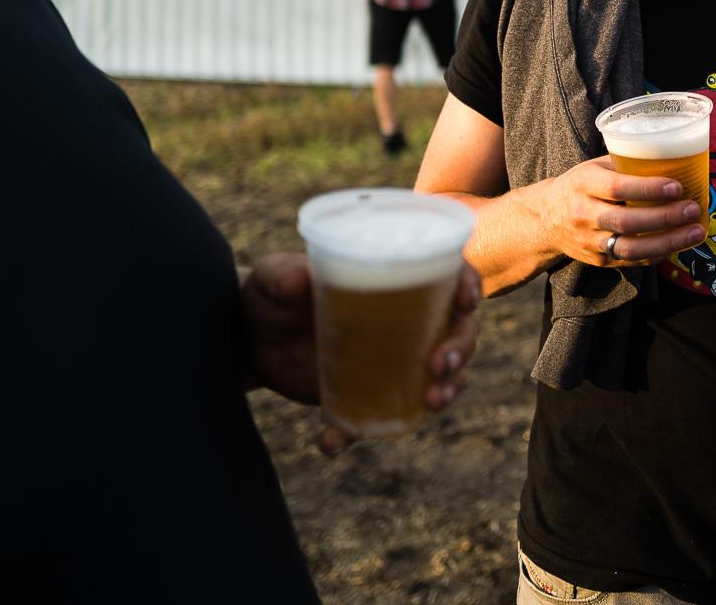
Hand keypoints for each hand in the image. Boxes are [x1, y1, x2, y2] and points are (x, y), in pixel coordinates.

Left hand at [242, 254, 484, 453]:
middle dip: (461, 349)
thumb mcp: (271, 279)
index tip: (466, 301)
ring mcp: (392, 360)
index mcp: (395, 279)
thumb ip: (283, 277)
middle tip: (442, 366)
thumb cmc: (269, 294)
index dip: (468, 286)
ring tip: (431, 402)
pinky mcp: (368, 394)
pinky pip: (382, 418)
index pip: (449, 276)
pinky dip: (362, 434)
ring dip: (447, 390)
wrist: (246, 340)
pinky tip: (333, 440)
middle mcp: (405, 320)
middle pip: (456, 332)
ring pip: (440, 376)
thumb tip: (297, 281)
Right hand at [527, 154, 704, 267]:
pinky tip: (678, 245)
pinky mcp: (598, 260)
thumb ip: (625, 165)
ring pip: (631, 248)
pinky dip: (657, 254)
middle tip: (693, 209)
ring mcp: (589, 241)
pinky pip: (631, 261)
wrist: (545, 219)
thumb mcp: (593, 168)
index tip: (677, 186)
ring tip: (695, 232)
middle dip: (665, 218)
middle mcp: (583, 215)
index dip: (648, 189)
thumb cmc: (580, 186)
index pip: (616, 188)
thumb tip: (672, 159)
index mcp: (583, 184)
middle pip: (627, 221)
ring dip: (668, 242)